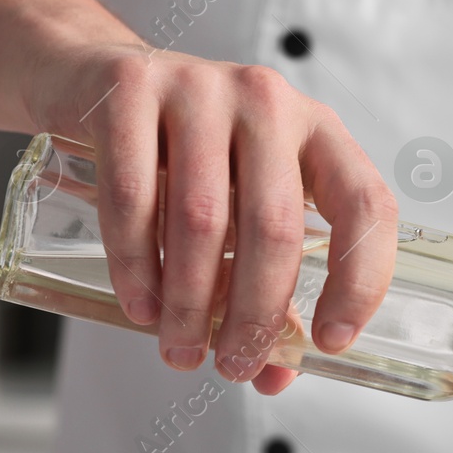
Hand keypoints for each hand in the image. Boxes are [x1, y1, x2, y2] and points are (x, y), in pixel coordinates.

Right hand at [26, 42, 397, 394]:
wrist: (87, 78)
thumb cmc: (180, 154)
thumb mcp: (238, 206)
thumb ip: (261, 284)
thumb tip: (274, 374)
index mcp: (318, 131)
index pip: (365, 205)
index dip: (360, 279)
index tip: (331, 342)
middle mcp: (268, 102)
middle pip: (276, 226)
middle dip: (255, 312)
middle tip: (233, 365)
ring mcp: (199, 88)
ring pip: (203, 218)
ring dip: (191, 301)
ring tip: (182, 349)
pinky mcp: (130, 90)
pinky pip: (135, 194)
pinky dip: (136, 262)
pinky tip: (141, 306)